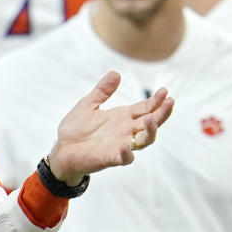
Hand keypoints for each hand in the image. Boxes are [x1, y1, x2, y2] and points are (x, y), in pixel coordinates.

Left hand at [47, 71, 172, 183]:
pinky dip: (127, 153)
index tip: (164, 90)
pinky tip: (126, 145)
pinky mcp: (110, 158)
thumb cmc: (75, 130)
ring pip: (144, 140)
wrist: (62, 150)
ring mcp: (120, 145)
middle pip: (151, 123)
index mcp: (122, 117)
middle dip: (162, 113)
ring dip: (151, 130)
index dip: (156, 101)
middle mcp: (125, 131)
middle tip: (170, 101)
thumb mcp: (88, 105)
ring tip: (152, 119)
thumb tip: (116, 73)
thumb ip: (102, 91)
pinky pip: (124, 158)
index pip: (145, 108)